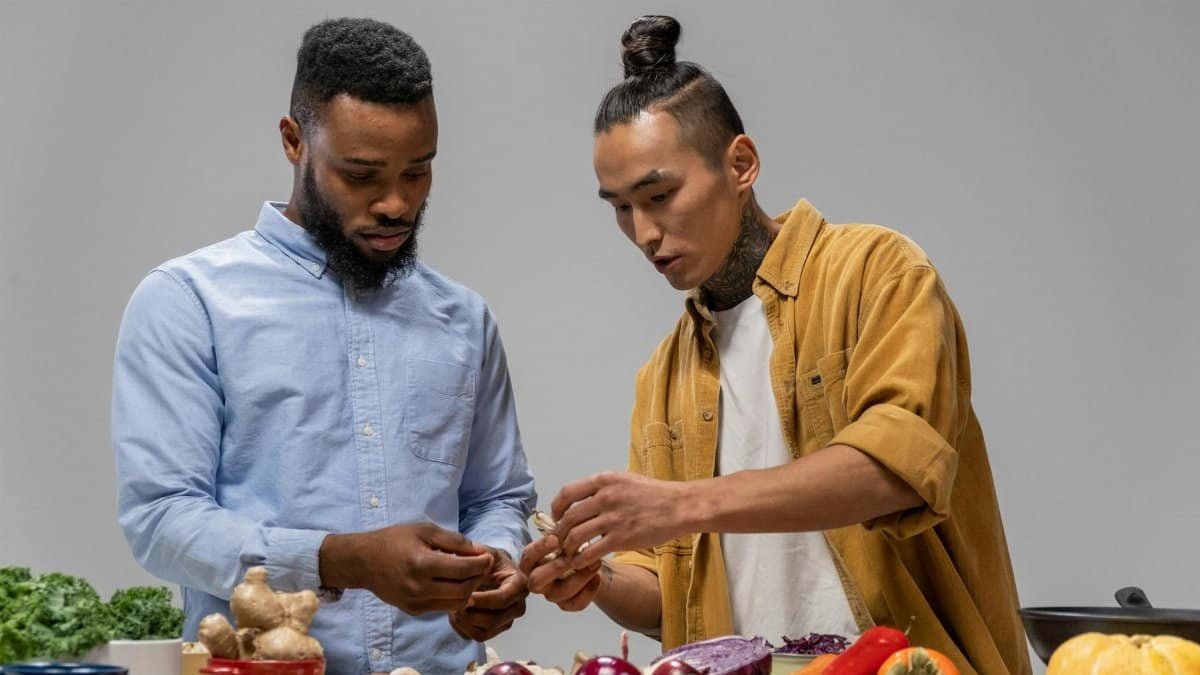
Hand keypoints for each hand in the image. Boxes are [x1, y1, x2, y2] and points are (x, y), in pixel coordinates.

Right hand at [319, 522, 493, 614]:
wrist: (363, 561)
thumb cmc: (394, 540)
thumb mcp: (425, 530)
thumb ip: (454, 541)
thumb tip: (478, 551)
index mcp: (422, 564)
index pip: (463, 569)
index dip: (481, 564)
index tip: (488, 557)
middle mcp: (419, 588)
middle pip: (463, 590)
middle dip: (477, 578)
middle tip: (481, 567)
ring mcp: (416, 602)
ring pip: (456, 603)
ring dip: (467, 591)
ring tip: (468, 575)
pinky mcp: (413, 610)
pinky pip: (442, 606)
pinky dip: (452, 597)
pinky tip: (451, 583)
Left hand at [449, 548, 528, 640]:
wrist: (489, 573)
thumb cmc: (488, 562)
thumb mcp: (486, 552)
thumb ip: (480, 554)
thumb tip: (474, 560)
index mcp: (520, 585)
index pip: (502, 599)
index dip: (482, 600)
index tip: (466, 596)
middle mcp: (517, 606)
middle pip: (492, 620)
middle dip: (469, 613)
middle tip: (454, 601)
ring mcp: (507, 621)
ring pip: (483, 632)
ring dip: (463, 622)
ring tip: (453, 605)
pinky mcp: (495, 631)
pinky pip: (476, 636)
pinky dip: (462, 627)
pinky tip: (456, 612)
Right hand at [520, 535, 604, 611]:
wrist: (587, 562)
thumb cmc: (572, 547)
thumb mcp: (565, 537)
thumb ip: (561, 534)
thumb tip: (565, 522)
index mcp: (533, 561)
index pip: (528, 557)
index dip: (539, 549)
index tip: (555, 539)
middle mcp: (538, 580)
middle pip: (536, 581)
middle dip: (556, 568)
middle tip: (573, 557)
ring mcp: (551, 594)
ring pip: (559, 593)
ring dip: (579, 577)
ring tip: (594, 563)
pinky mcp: (566, 604)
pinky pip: (575, 604)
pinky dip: (589, 591)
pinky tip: (597, 577)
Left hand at [551, 471, 691, 568]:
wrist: (680, 506)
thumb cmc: (655, 494)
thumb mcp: (626, 480)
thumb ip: (603, 488)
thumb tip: (582, 499)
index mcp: (604, 480)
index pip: (567, 493)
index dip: (556, 508)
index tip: (558, 518)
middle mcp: (605, 497)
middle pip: (568, 517)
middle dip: (560, 533)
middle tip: (561, 541)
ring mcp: (613, 518)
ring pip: (575, 536)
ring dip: (568, 548)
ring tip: (570, 554)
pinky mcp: (622, 538)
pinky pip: (591, 551)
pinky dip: (581, 559)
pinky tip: (582, 562)